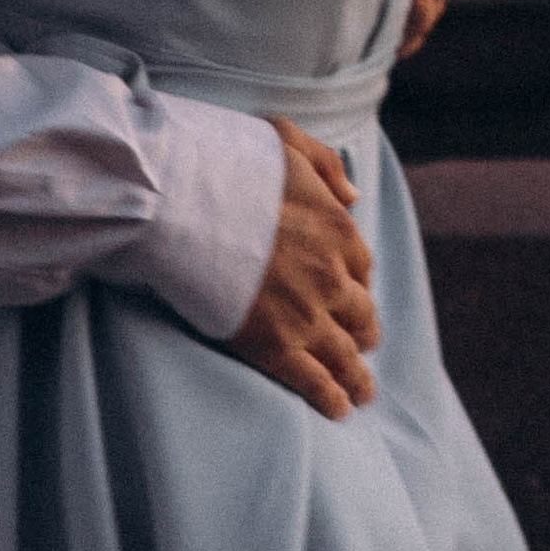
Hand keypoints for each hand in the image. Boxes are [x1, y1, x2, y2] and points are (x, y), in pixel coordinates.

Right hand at [221, 118, 378, 419]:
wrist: (186, 203)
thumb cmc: (230, 164)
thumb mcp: (289, 141)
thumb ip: (327, 167)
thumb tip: (354, 198)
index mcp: (338, 230)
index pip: (360, 266)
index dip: (354, 282)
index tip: (350, 293)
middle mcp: (332, 277)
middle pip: (359, 314)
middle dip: (362, 330)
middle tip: (362, 344)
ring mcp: (306, 316)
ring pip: (344, 355)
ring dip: (357, 376)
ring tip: (361, 394)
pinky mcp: (275, 347)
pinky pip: (315, 381)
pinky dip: (331, 398)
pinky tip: (338, 409)